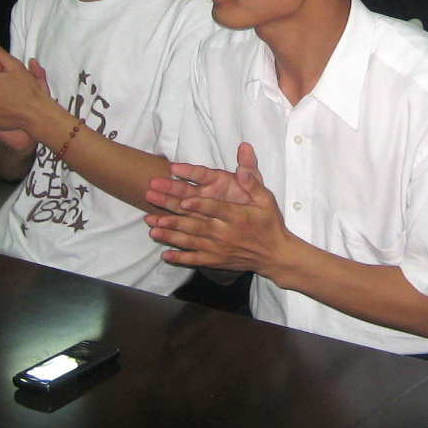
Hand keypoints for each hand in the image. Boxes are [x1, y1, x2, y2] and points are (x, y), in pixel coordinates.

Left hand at [145, 145, 292, 273]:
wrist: (275, 255)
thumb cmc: (269, 223)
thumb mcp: (266, 199)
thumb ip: (253, 182)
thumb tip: (241, 168)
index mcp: (236, 216)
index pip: (215, 209)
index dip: (199, 206)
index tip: (184, 201)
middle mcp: (224, 233)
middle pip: (195, 224)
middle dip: (173, 216)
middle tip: (154, 208)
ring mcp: (218, 248)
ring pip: (191, 241)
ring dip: (170, 234)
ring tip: (152, 228)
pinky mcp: (215, 260)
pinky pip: (195, 259)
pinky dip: (180, 258)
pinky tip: (165, 254)